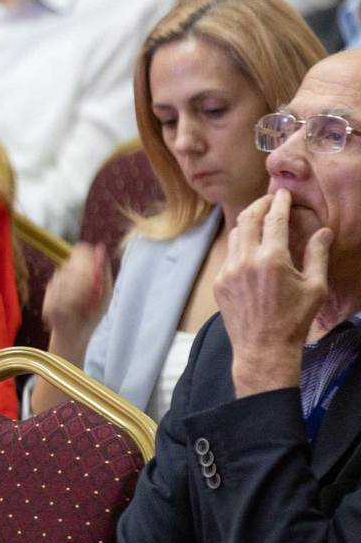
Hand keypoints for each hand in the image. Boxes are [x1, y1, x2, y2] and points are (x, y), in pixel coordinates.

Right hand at [43, 243, 112, 356]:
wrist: (76, 335)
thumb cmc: (92, 314)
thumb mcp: (105, 292)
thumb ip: (104, 270)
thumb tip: (100, 248)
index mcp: (77, 271)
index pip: (80, 252)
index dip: (86, 257)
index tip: (93, 267)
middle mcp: (63, 275)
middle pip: (73, 265)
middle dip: (85, 281)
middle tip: (92, 295)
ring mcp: (53, 288)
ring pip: (66, 281)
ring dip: (79, 295)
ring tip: (83, 308)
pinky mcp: (48, 301)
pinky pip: (60, 297)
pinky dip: (70, 305)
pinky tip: (73, 313)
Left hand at [215, 191, 332, 394]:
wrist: (263, 349)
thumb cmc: (294, 320)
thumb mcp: (315, 287)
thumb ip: (318, 254)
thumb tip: (323, 230)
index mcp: (272, 259)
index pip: (274, 219)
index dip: (279, 202)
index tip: (282, 193)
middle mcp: (245, 261)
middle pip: (247, 219)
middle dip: (259, 205)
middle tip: (269, 200)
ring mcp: (228, 272)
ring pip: (235, 235)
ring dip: (247, 223)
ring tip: (260, 220)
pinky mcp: (219, 283)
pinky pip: (229, 255)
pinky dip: (240, 245)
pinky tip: (251, 248)